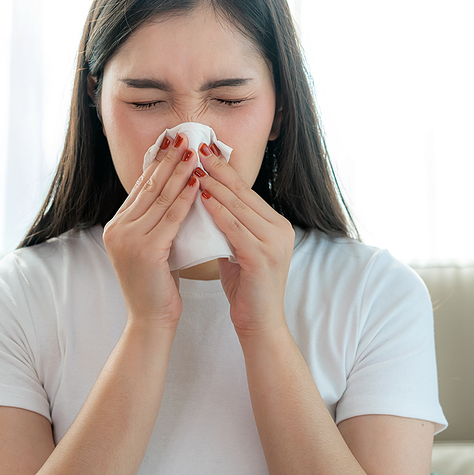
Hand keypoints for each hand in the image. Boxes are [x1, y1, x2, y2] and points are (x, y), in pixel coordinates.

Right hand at [102, 133, 200, 328]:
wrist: (150, 320)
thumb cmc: (156, 286)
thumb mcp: (151, 246)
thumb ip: (155, 222)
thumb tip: (174, 192)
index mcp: (116, 226)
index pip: (139, 187)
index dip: (157, 163)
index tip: (173, 143)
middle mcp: (117, 229)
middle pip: (148, 186)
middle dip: (168, 160)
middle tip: (184, 137)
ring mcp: (129, 239)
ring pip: (160, 197)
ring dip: (179, 172)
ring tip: (195, 153)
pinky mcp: (146, 249)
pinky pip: (171, 217)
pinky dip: (185, 198)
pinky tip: (197, 183)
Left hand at [195, 143, 294, 334]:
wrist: (260, 325)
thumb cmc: (245, 288)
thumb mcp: (238, 249)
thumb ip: (229, 226)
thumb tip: (205, 200)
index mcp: (276, 225)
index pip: (246, 191)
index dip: (225, 169)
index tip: (205, 150)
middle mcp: (279, 230)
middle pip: (243, 192)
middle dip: (218, 169)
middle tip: (197, 148)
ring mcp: (274, 243)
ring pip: (239, 206)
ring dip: (215, 185)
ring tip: (194, 167)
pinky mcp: (263, 257)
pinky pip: (235, 228)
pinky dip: (217, 211)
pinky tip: (202, 198)